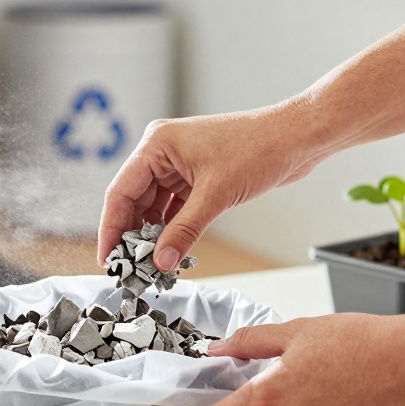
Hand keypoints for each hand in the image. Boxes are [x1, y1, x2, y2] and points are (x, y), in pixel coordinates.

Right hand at [97, 99, 331, 270]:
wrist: (296, 138)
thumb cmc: (259, 149)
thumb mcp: (216, 195)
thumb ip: (184, 231)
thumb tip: (160, 261)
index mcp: (157, 144)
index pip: (120, 191)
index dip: (111, 228)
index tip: (108, 258)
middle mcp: (162, 151)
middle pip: (133, 200)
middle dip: (132, 235)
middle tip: (129, 267)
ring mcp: (178, 163)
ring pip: (153, 206)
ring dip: (153, 234)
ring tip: (150, 264)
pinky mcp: (195, 175)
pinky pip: (173, 206)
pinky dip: (171, 227)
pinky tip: (170, 249)